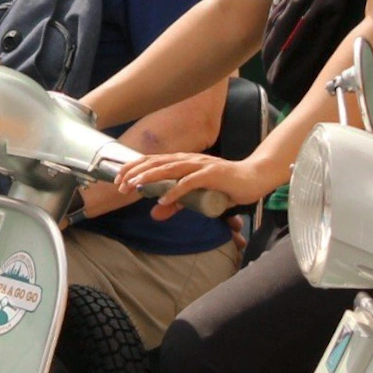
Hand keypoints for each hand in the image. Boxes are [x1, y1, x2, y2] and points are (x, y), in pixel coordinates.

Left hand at [114, 151, 275, 219]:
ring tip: (134, 187)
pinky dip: (176, 191)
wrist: (254, 178)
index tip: (118, 180)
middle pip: (155, 163)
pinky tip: (164, 200)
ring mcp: (200, 166)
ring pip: (169, 169)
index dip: (133, 168)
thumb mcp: (196, 197)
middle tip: (119, 184)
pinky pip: (190, 183)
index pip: (152, 161)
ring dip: (150, 178)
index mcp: (182, 161)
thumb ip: (177, 204)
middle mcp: (188, 160)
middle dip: (135, 173)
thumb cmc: (225, 185)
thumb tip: (155, 212)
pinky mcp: (212, 175)